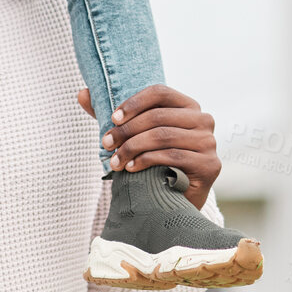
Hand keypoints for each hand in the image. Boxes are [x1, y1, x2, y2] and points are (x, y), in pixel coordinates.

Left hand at [78, 85, 216, 210]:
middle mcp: (203, 120)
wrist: (175, 199)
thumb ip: (113, 116)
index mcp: (188, 106)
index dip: (133, 103)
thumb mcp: (134, 135)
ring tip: (114, 160)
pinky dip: (146, 160)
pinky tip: (131, 168)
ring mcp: (209, 142)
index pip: (159, 92)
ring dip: (132, 148)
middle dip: (126, 130)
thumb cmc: (154, 162)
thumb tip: (81, 93)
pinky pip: (172, 156)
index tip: (112, 118)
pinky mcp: (209, 165)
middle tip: (105, 143)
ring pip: (162, 136)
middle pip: (158, 116)